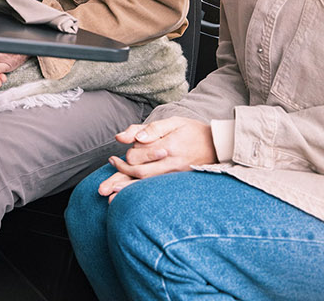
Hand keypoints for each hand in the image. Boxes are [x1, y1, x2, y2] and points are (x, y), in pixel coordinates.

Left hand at [97, 117, 216, 200]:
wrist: (218, 146)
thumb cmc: (193, 131)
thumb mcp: (173, 122)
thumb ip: (151, 128)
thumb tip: (129, 138)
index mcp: (169, 146)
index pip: (139, 155)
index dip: (126, 155)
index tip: (115, 157)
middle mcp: (172, 164)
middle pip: (140, 173)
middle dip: (119, 177)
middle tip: (104, 182)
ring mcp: (176, 176)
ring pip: (147, 186)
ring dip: (127, 191)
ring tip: (109, 196)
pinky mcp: (178, 183)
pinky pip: (157, 191)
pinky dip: (141, 196)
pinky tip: (129, 202)